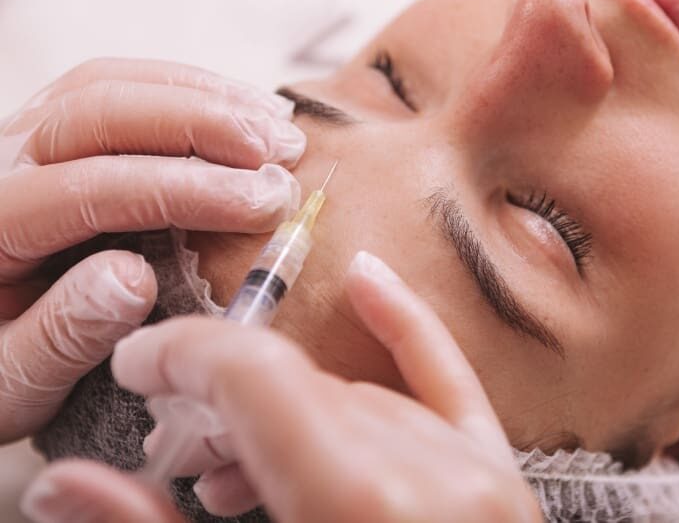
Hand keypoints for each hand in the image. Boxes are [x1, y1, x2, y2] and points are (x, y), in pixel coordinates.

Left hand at [0, 58, 303, 442]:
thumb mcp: (15, 379)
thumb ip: (64, 335)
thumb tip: (134, 278)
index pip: (91, 190)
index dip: (187, 191)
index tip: (263, 206)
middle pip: (99, 113)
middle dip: (204, 126)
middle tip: (281, 155)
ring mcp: (24, 137)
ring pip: (113, 85)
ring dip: (206, 97)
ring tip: (279, 128)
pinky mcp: (54, 130)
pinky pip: (121, 85)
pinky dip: (190, 88)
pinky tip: (245, 110)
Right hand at [20, 252, 542, 522]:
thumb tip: (67, 487)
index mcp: (366, 509)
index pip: (260, 379)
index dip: (184, 359)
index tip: (138, 366)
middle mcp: (434, 483)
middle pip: (304, 391)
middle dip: (219, 403)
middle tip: (168, 442)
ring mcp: (481, 483)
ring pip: (359, 400)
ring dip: (287, 409)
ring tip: (229, 457)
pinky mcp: (503, 491)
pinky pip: (454, 389)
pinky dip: (408, 333)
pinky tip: (368, 286)